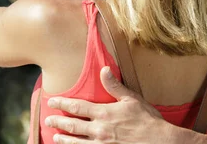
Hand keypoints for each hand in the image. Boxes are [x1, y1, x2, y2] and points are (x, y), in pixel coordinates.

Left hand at [46, 67, 177, 143]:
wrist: (158, 141)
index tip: (52, 101)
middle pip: (72, 125)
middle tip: (48, 119)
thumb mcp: (132, 99)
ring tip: (55, 137)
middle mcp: (99, 129)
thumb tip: (104, 70)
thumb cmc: (147, 120)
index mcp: (104, 113)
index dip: (62, 104)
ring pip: (76, 142)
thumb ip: (115, 86)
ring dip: (64, 139)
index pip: (77, 107)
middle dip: (58, 122)